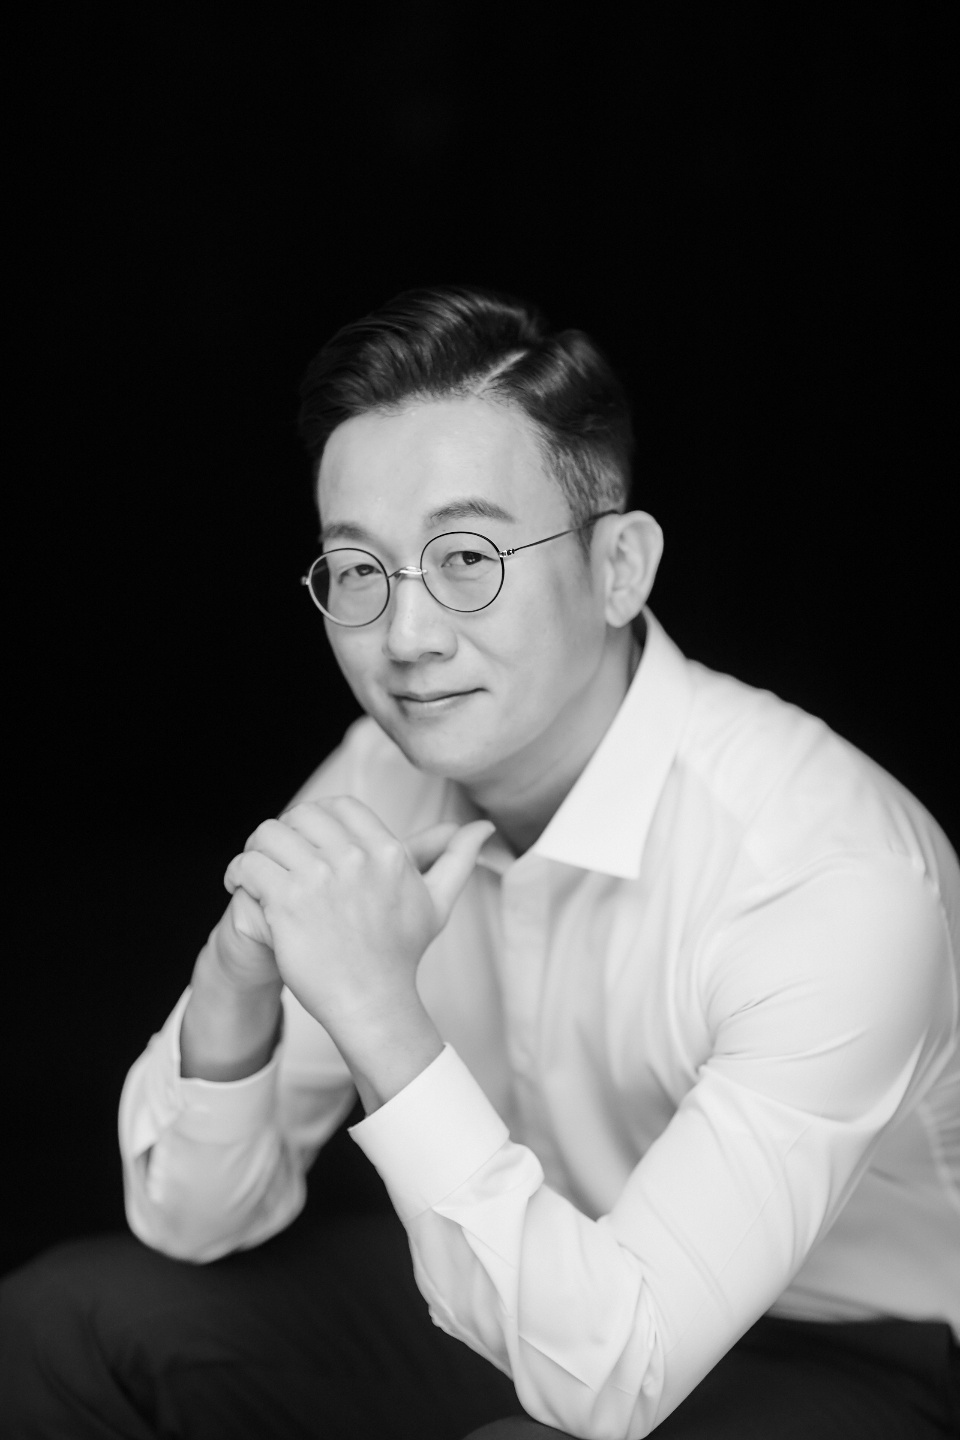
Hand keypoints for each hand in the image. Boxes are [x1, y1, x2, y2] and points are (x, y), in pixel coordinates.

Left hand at [223, 798, 493, 1038]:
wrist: (372, 1003)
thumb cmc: (400, 954)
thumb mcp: (437, 900)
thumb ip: (457, 857)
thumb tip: (483, 828)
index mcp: (386, 851)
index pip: (339, 806)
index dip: (316, 818)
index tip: (307, 842)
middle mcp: (354, 859)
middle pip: (300, 815)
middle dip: (283, 831)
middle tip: (275, 855)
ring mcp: (319, 880)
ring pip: (268, 834)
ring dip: (256, 849)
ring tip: (253, 870)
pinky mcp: (287, 904)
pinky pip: (250, 865)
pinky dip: (239, 872)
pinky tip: (242, 887)